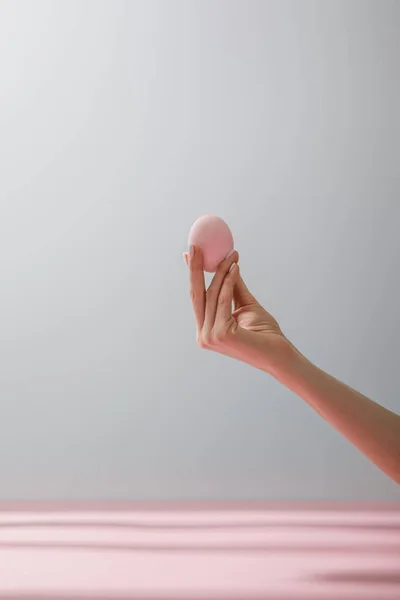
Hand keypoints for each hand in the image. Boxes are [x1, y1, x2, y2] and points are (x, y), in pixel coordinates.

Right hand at [184, 246, 291, 374]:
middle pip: (196, 295)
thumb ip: (232, 287)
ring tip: (231, 256)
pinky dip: (229, 281)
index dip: (192, 275)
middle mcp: (203, 335)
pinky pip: (223, 299)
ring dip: (221, 271)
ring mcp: (209, 336)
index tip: (190, 253)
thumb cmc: (264, 333)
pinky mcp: (219, 334)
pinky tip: (235, 267)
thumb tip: (225, 264)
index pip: (197, 298)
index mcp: (206, 330)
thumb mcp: (244, 304)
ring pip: (212, 294)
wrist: (279, 354)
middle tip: (195, 246)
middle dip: (194, 268)